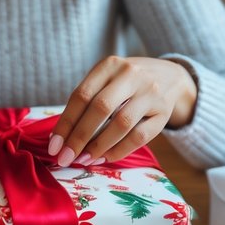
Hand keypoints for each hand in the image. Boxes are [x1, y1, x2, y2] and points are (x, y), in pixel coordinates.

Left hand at [48, 57, 196, 166]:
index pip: (81, 95)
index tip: (54, 146)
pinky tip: (105, 157)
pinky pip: (139, 137)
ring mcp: (149, 92)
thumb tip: (62, 137)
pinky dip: (119, 150)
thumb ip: (87, 100)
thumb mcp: (107, 78)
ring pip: (121, 124)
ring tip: (84, 159)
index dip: (66, 123)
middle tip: (65, 157)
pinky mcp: (163, 112)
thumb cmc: (127, 81)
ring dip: (99, 146)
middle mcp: (131, 75)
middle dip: (79, 137)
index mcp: (110, 64)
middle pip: (100, 108)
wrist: (170, 76)